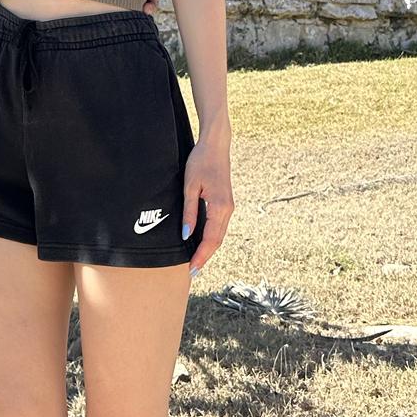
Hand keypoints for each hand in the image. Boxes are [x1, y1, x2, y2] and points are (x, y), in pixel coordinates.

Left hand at [183, 127, 232, 274]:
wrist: (216, 145)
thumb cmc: (200, 162)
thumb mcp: (190, 186)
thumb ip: (190, 212)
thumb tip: (187, 235)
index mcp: (220, 207)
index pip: (211, 239)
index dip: (201, 256)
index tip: (192, 269)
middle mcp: (228, 209)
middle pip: (218, 240)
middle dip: (205, 257)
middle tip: (193, 271)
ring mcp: (228, 206)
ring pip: (220, 234)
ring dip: (209, 249)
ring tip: (196, 261)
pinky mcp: (225, 203)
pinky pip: (219, 226)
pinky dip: (212, 238)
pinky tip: (202, 243)